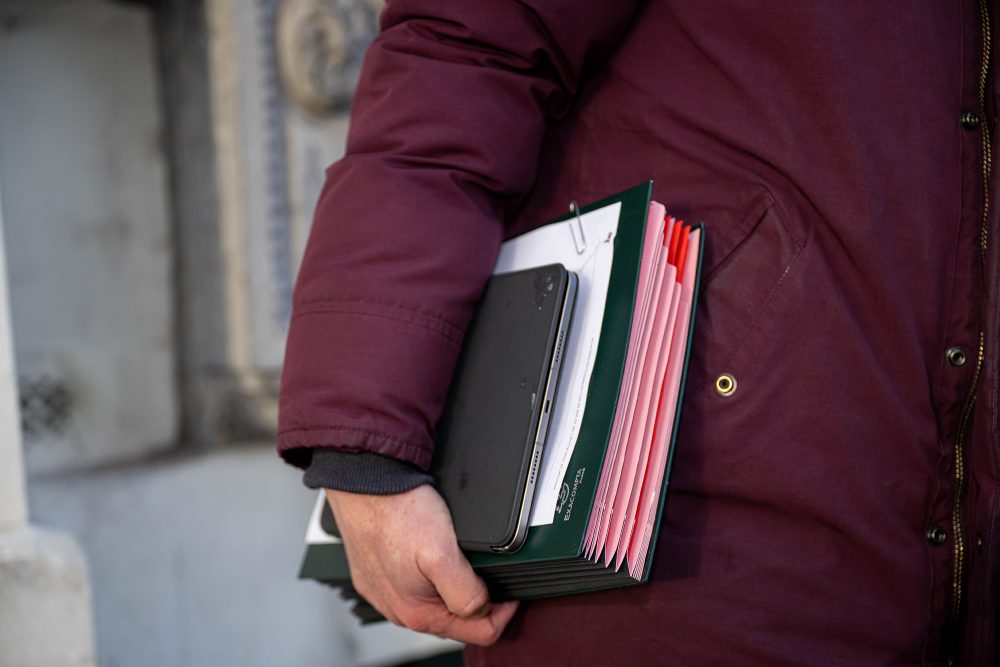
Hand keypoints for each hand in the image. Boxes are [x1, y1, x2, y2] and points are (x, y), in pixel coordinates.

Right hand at [325, 485, 518, 644]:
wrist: (364, 483)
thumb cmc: (397, 513)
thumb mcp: (442, 555)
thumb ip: (466, 592)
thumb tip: (482, 609)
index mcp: (419, 614)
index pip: (480, 632)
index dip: (504, 611)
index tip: (510, 588)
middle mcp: (400, 609)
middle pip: (457, 618)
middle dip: (478, 598)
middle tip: (487, 568)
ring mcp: (386, 592)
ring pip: (436, 600)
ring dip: (455, 584)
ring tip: (460, 557)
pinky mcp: (377, 573)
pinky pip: (413, 582)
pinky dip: (430, 572)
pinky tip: (432, 551)